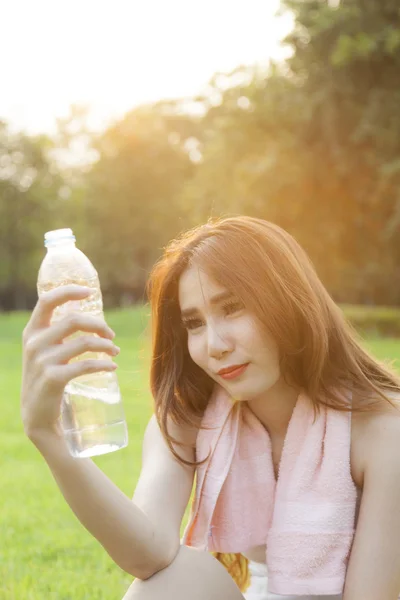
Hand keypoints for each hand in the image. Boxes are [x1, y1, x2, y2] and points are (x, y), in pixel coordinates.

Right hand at [21, 284, 119, 439]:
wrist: (37, 416)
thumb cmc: (47, 377)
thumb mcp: (45, 350)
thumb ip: (58, 332)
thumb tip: (87, 312)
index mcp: (32, 332)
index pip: (47, 301)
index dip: (69, 292)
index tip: (89, 292)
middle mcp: (34, 343)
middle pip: (74, 320)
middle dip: (99, 325)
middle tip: (111, 335)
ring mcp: (42, 361)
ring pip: (84, 342)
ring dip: (106, 345)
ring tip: (114, 351)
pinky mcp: (53, 379)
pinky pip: (86, 364)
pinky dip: (104, 364)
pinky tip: (112, 367)